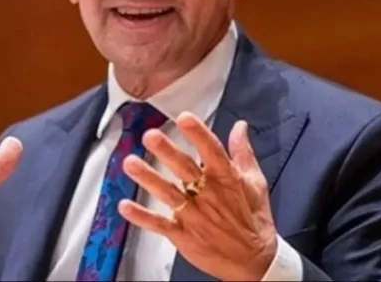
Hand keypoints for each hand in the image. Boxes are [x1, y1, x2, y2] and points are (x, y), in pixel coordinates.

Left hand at [118, 112, 276, 280]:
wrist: (254, 263)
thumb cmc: (254, 220)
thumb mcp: (255, 183)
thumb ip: (243, 153)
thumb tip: (239, 126)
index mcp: (227, 179)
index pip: (212, 152)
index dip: (199, 134)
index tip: (185, 118)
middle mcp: (208, 195)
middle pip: (185, 169)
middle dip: (168, 152)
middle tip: (151, 136)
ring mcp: (194, 216)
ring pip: (168, 194)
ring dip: (149, 178)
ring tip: (130, 163)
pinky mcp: (183, 235)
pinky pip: (159, 224)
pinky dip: (142, 217)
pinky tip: (125, 206)